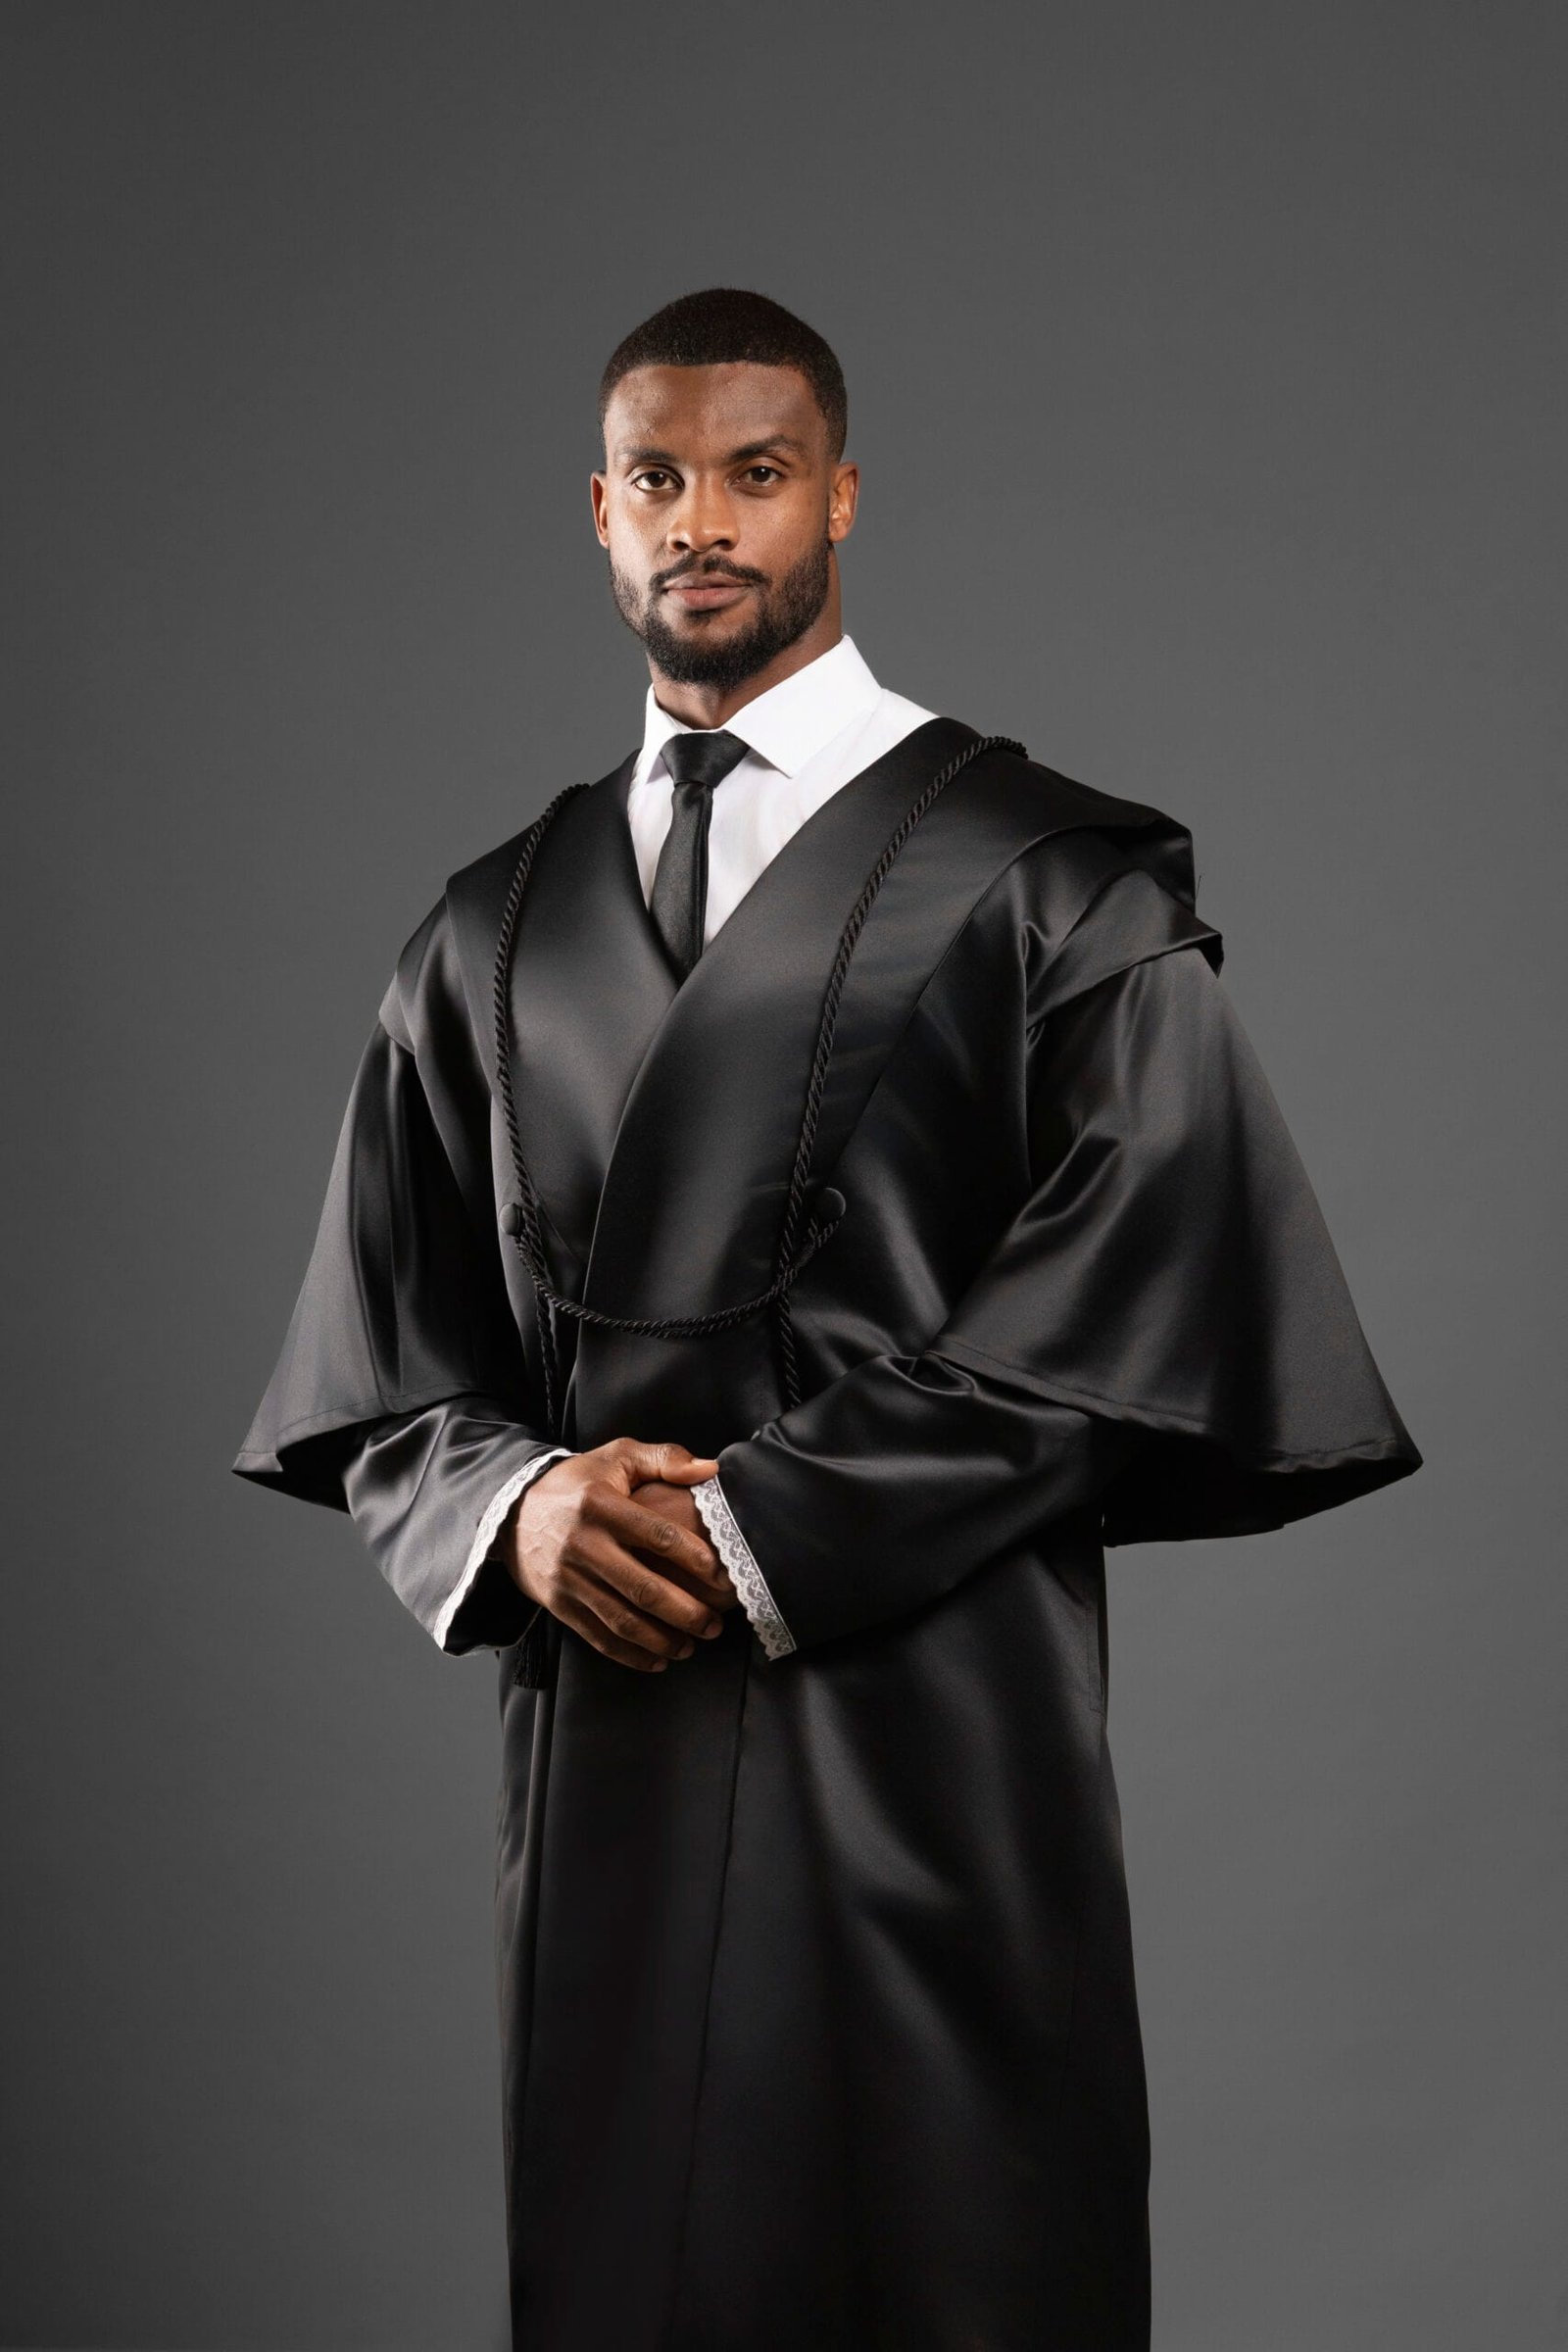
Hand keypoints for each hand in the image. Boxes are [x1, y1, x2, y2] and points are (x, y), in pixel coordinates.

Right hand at [506, 1439, 730, 1672]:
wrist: (513, 1510)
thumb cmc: (579, 1481)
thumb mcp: (617, 1456)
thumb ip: (665, 1458)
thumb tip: (711, 1469)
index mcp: (601, 1504)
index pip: (658, 1536)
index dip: (695, 1558)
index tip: (723, 1575)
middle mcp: (583, 1544)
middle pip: (643, 1587)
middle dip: (685, 1612)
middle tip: (716, 1625)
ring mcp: (568, 1578)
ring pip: (622, 1619)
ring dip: (662, 1639)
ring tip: (693, 1646)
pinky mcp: (558, 1603)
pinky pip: (598, 1636)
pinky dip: (630, 1654)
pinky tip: (658, 1661)